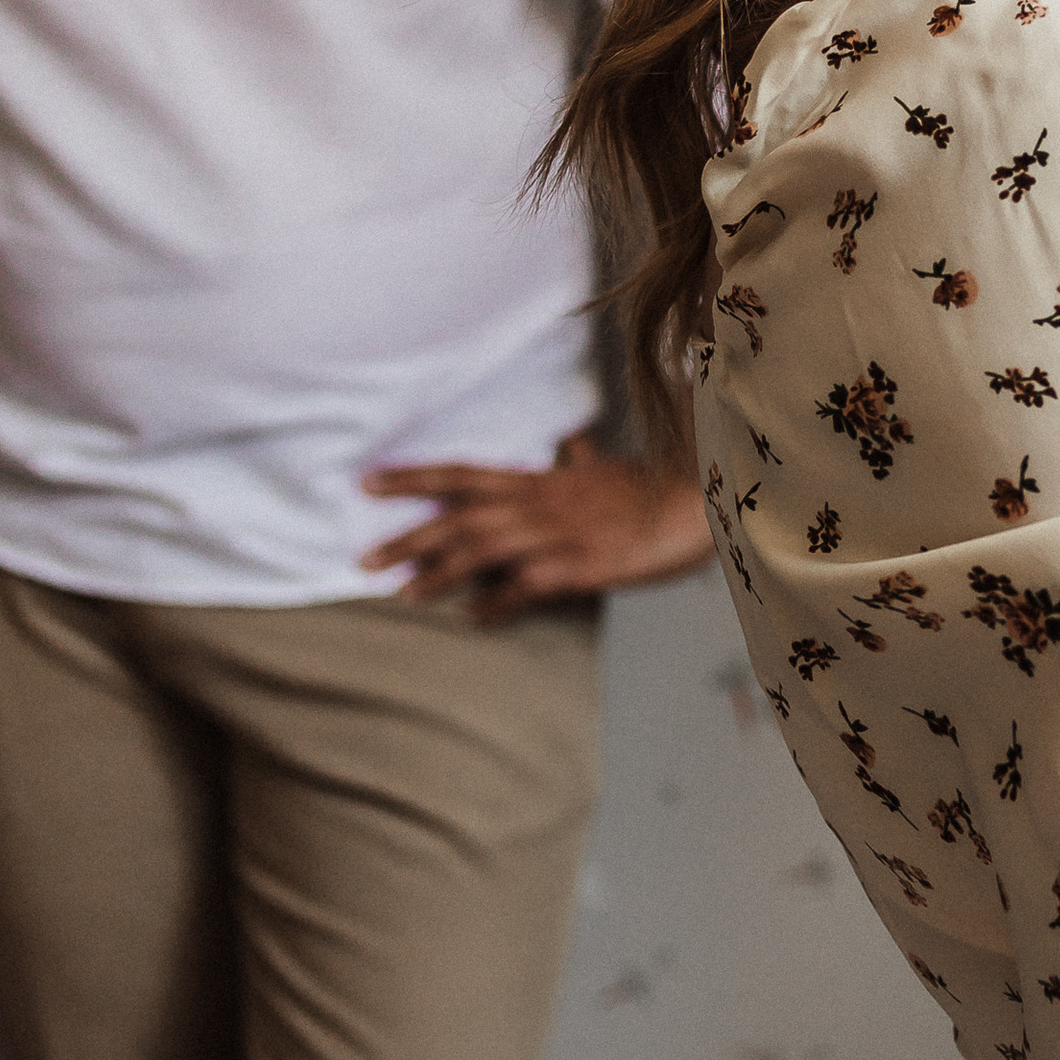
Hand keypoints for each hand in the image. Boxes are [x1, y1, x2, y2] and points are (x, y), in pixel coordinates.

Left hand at [360, 432, 711, 620]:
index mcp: (540, 480)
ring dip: (438, 572)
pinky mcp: (580, 565)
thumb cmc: (654, 486)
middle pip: (457, 515)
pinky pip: (526, 585)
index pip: (461, 473)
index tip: (366, 483)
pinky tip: (474, 619)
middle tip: (362, 561)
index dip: (412, 478)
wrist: (697, 502)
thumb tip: (571, 441)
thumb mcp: (609, 468)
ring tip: (402, 595)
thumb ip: (580, 459)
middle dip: (407, 536)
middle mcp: (538, 502)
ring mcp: (557, 533)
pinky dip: (497, 602)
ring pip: (482, 548)